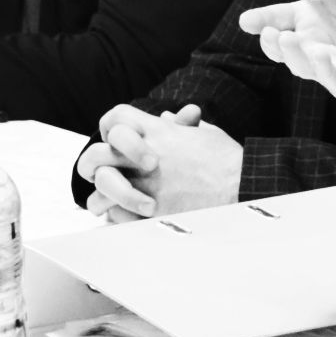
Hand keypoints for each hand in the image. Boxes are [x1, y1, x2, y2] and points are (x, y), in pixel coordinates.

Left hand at [78, 104, 239, 221]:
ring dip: (100, 196)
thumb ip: (181, 126)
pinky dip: (115, 218)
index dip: (110, 129)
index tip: (115, 142)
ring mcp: (147, 183)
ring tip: (104, 203)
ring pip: (100, 187)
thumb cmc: (229, 161)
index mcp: (159, 132)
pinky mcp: (152, 210)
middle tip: (100, 173)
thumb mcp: (205, 134)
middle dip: (92, 164)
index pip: (115, 118)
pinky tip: (121, 218)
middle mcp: (147, 155)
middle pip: (96, 153)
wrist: (243, 186)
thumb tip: (167, 119)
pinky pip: (116, 215)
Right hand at [237, 0, 335, 104]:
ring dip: (296, 55)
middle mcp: (316, 44)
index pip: (281, 18)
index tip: (247, 20)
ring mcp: (331, 67)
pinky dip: (328, 70)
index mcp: (314, 19)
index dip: (262, 19)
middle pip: (285, 48)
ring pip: (305, 67)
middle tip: (272, 33)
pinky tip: (325, 54)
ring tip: (292, 40)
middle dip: (274, 43)